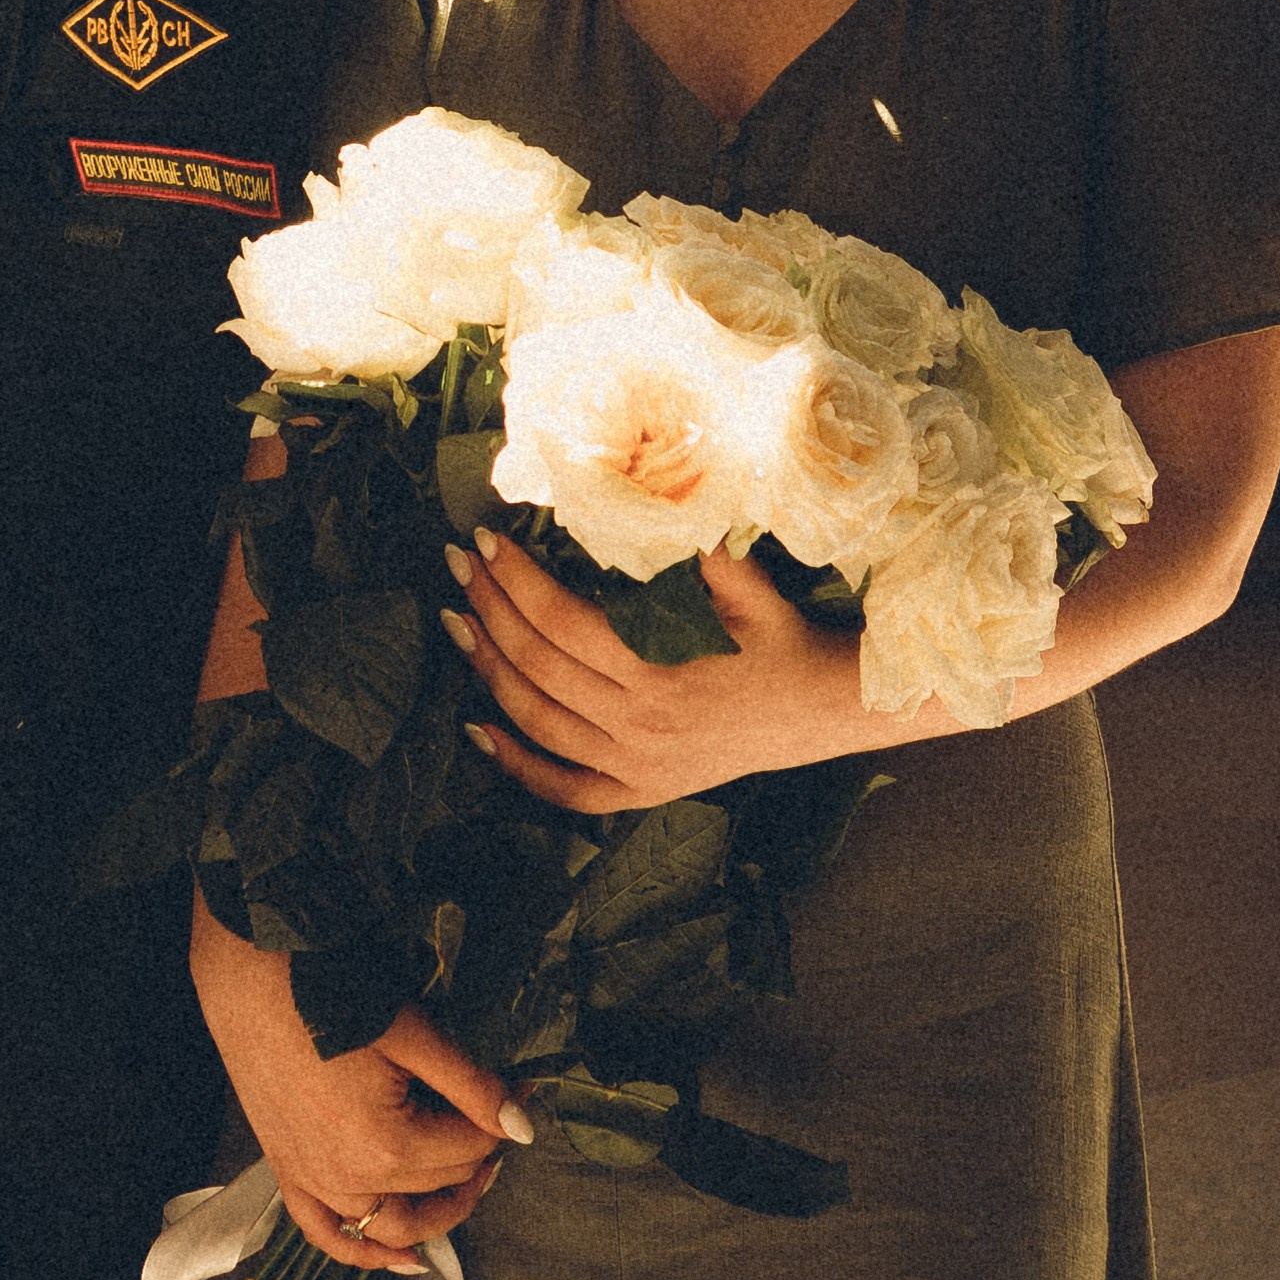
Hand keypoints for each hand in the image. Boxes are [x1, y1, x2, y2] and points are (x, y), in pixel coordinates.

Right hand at [190, 890, 530, 1273]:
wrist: (248, 979)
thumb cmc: (329, 995)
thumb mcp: (413, 1034)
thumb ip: (471, 1085)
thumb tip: (523, 1126)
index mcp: (388, 1146)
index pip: (471, 1145)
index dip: (505, 1114)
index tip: (523, 1083)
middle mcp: (351, 1179)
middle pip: (440, 1182)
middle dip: (479, 1149)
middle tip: (499, 1112)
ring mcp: (315, 1181)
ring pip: (392, 1225)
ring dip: (437, 1213)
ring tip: (472, 1183)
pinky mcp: (288, 1172)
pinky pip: (328, 1233)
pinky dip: (364, 1252)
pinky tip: (400, 1257)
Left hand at [444, 531, 861, 810]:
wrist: (823, 709)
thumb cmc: (780, 634)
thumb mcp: (745, 582)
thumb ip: (691, 543)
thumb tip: (638, 489)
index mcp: (661, 670)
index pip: (562, 620)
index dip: (516, 579)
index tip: (488, 541)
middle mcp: (640, 724)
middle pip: (539, 664)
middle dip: (489, 609)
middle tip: (458, 566)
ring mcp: (637, 765)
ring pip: (538, 720)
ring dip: (487, 669)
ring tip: (456, 622)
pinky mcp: (641, 790)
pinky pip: (564, 788)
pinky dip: (515, 763)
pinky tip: (476, 729)